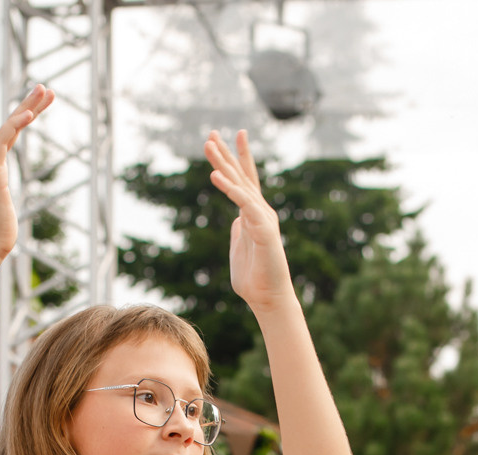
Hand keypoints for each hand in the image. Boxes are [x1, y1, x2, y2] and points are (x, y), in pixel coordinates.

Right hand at [0, 86, 52, 257]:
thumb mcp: (5, 204)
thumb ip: (5, 192)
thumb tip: (6, 197)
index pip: (10, 133)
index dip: (25, 116)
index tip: (42, 103)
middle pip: (10, 124)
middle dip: (28, 104)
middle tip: (45, 88)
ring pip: (8, 125)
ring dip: (27, 106)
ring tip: (43, 90)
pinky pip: (4, 139)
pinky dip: (16, 124)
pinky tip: (30, 113)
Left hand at [204, 129, 292, 311]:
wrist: (268, 298)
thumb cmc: (254, 278)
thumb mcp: (240, 246)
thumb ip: (238, 230)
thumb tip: (236, 219)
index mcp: (252, 214)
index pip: (243, 181)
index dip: (233, 159)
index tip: (220, 141)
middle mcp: (259, 211)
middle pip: (241, 176)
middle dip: (225, 154)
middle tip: (210, 133)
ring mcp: (262, 217)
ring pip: (241, 184)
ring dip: (224, 164)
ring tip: (209, 145)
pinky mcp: (263, 228)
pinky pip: (243, 204)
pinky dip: (229, 188)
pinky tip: (214, 175)